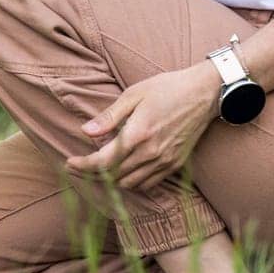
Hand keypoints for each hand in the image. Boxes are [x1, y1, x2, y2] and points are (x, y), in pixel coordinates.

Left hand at [66, 64, 223, 191]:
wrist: (204, 93)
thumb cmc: (167, 88)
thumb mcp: (134, 95)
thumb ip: (109, 117)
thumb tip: (85, 131)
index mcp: (138, 134)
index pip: (103, 161)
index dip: (83, 166)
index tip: (69, 164)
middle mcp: (151, 153)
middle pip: (114, 175)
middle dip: (93, 173)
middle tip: (79, 165)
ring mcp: (165, 161)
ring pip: (130, 183)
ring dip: (113, 179)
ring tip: (101, 167)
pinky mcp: (176, 165)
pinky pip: (149, 184)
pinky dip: (133, 181)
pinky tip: (125, 169)